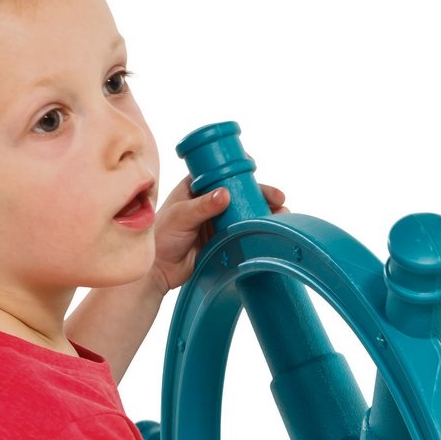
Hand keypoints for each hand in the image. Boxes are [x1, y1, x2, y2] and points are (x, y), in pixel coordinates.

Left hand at [151, 175, 286, 293]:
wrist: (159, 270)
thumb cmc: (161, 237)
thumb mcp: (180, 217)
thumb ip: (202, 206)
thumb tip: (225, 194)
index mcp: (196, 187)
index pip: (221, 171)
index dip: (240, 168)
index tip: (254, 169)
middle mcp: (209, 200)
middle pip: (241, 191)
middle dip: (261, 193)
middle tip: (277, 198)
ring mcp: (219, 220)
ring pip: (246, 210)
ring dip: (264, 211)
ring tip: (281, 214)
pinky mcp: (225, 238)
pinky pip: (245, 230)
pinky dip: (259, 228)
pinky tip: (271, 229)